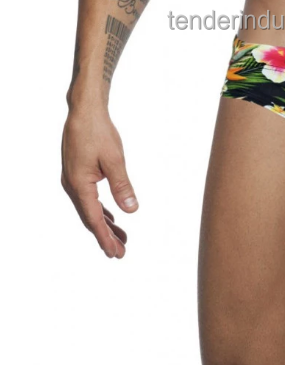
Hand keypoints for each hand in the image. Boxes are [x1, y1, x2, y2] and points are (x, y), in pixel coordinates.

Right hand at [61, 109, 137, 257]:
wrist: (85, 111)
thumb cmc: (98, 132)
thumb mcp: (114, 160)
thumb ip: (122, 186)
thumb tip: (131, 210)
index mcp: (80, 185)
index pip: (94, 219)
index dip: (105, 237)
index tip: (115, 253)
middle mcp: (73, 186)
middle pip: (91, 218)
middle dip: (106, 236)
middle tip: (120, 252)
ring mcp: (74, 180)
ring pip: (90, 209)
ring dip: (105, 224)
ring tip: (121, 238)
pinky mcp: (78, 174)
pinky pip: (89, 198)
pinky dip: (101, 210)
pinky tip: (111, 216)